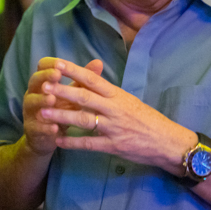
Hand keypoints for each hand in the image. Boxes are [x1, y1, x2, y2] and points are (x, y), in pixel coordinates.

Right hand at [21, 57, 101, 155]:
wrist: (49, 135)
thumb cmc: (62, 109)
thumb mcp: (73, 93)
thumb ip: (83, 79)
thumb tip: (99, 62)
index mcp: (43, 82)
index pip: (42, 67)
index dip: (50, 64)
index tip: (61, 63)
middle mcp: (33, 93)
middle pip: (34, 81)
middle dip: (45, 77)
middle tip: (56, 75)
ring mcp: (30, 111)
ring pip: (31, 102)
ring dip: (41, 100)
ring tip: (52, 99)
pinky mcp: (31, 129)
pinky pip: (36, 126)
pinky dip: (45, 126)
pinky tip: (54, 127)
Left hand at [40, 60, 193, 173]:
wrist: (167, 141)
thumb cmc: (146, 119)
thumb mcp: (128, 101)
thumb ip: (108, 93)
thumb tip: (88, 81)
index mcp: (117, 95)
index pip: (92, 79)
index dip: (73, 71)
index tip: (56, 63)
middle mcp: (114, 108)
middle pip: (85, 97)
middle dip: (62, 91)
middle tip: (43, 85)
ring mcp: (114, 128)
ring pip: (84, 120)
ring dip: (62, 116)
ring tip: (43, 113)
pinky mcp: (114, 146)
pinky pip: (90, 144)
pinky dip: (73, 142)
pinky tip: (58, 140)